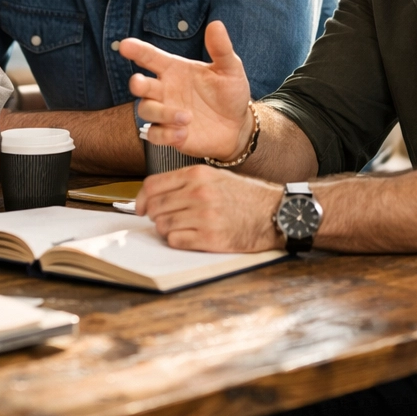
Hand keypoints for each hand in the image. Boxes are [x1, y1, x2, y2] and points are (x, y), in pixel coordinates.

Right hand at [119, 21, 250, 161]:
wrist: (238, 125)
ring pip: (146, 110)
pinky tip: (183, 132)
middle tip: (140, 83)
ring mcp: (165, 112)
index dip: (137, 50)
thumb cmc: (230, 93)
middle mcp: (165, 89)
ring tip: (187, 117)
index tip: (125, 45)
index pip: (151, 57)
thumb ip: (221, 49)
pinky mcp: (169, 133)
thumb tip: (216, 24)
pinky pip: (155, 134)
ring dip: (162, 113)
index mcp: (175, 69)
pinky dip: (166, 134)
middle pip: (140, 85)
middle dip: (137, 83)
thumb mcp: (230, 69)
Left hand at [137, 165, 282, 251]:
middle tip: (165, 220)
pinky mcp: (210, 238)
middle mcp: (199, 192)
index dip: (141, 199)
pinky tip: (190, 237)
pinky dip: (178, 240)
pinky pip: (175, 240)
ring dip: (167, 229)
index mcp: (198, 174)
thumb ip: (187, 182)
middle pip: (155, 206)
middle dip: (155, 216)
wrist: (275, 212)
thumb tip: (154, 195)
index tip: (141, 207)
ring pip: (162, 225)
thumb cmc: (246, 196)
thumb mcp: (217, 177)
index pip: (152, 185)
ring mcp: (204, 215)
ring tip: (182, 228)